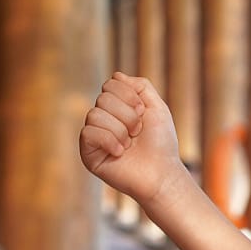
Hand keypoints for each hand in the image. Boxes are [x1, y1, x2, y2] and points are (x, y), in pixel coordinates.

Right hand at [79, 73, 185, 210]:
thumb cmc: (161, 143)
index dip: (130, 97)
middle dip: (128, 115)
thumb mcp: (156, 107)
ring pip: (95, 114)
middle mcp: (102, 119)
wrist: (162, 174)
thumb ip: (140, 86)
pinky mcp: (88, 154)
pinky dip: (108, 141)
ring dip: (120, 130)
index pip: (110, 84)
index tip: (144, 114)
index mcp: (116, 107)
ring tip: (130, 145)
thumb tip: (116, 75)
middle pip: (103, 98)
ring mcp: (93, 136)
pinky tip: (120, 153)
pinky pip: (88, 133)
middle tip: (138, 132)